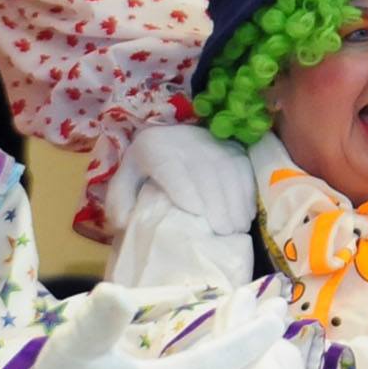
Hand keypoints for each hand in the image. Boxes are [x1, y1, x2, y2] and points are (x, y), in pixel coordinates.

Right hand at [17, 284, 288, 368]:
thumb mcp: (72, 344)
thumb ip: (97, 321)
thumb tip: (117, 294)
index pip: (216, 366)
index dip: (248, 339)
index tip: (276, 314)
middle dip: (256, 343)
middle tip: (279, 308)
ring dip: (244, 360)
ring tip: (259, 326)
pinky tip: (230, 358)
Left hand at [107, 123, 254, 236]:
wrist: (167, 136)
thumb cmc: (145, 167)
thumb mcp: (123, 181)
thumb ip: (120, 202)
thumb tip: (125, 224)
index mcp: (154, 149)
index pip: (172, 168)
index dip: (186, 190)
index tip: (197, 214)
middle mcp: (186, 142)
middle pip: (206, 173)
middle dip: (217, 204)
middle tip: (223, 233)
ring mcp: (213, 144)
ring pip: (229, 172)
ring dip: (235, 202)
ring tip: (236, 229)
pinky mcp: (232, 148)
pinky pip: (244, 171)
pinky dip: (247, 194)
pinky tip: (245, 215)